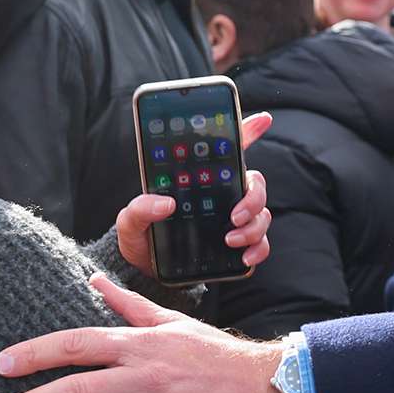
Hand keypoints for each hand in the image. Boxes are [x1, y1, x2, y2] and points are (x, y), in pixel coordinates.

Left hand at [0, 272, 292, 392]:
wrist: (269, 385)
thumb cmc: (217, 354)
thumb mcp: (173, 321)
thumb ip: (129, 305)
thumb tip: (94, 280)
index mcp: (141, 344)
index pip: (78, 344)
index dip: (36, 354)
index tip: (2, 365)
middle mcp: (145, 376)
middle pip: (77, 389)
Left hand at [114, 113, 273, 278]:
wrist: (146, 273)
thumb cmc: (141, 238)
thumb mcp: (130, 221)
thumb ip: (140, 209)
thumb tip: (165, 204)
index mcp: (200, 180)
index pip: (227, 150)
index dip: (247, 130)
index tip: (263, 119)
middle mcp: (222, 196)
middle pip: (254, 184)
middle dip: (253, 197)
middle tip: (234, 215)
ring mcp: (233, 221)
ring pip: (262, 213)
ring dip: (253, 226)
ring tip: (230, 239)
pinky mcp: (239, 246)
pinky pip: (262, 243)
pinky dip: (258, 249)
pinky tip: (243, 257)